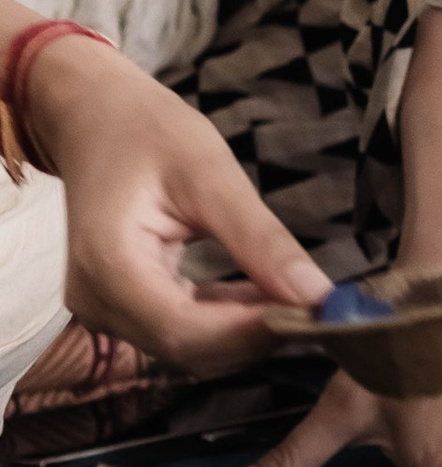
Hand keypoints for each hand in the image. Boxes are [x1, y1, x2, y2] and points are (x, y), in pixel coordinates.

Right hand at [27, 36, 330, 368]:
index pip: (186, 330)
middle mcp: (98, 302)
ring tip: (300, 294)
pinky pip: (183, 328)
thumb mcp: (210, 172)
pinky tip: (268, 292)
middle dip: (258, 333)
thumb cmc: (146, 132)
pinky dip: (229, 318)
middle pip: (190, 347)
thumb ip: (260, 238)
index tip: (315, 314)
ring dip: (248, 328)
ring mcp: (105, 309)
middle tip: (320, 305)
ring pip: (190, 346)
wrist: (94, 118)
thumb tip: (317, 293)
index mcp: (108, 266)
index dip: (254, 332)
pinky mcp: (124, 306)